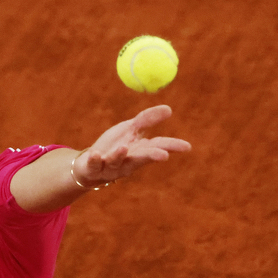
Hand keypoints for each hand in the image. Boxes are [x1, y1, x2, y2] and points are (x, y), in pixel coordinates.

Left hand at [73, 105, 190, 186]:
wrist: (89, 164)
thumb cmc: (114, 146)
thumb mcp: (130, 130)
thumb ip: (146, 120)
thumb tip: (169, 109)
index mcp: (139, 151)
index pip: (158, 146)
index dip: (172, 146)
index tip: (187, 147)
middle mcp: (128, 161)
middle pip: (141, 158)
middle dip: (152, 156)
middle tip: (164, 155)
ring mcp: (111, 167)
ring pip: (117, 162)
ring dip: (120, 155)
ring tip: (124, 147)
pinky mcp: (93, 169)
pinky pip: (94, 166)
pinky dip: (95, 160)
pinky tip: (96, 153)